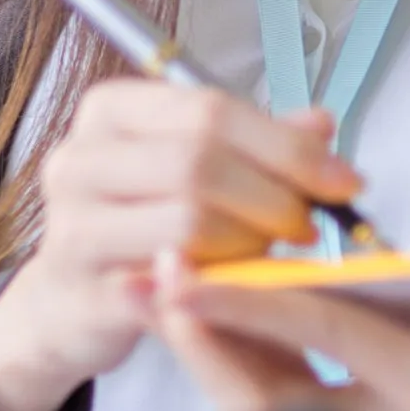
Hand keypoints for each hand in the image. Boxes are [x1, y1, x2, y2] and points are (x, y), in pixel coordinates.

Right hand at [0, 80, 362, 410]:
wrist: (68, 299)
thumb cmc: (138, 224)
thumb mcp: (191, 170)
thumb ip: (254, 145)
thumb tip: (321, 124)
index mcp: (110, 110)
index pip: (210, 110)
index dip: (285, 145)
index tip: (341, 178)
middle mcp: (80, 158)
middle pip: (199, 162)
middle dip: (273, 196)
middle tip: (308, 225)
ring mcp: (73, 224)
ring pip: (189, 222)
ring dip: (249, 243)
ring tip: (268, 255)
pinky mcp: (82, 289)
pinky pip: (171, 285)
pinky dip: (220, 286)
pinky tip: (241, 288)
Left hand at [155, 224, 409, 410]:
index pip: (323, 336)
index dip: (249, 301)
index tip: (187, 271)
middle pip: (267, 393)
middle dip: (200, 339)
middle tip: (148, 282)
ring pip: (263, 405)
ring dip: (207, 348)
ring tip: (158, 287)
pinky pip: (280, 399)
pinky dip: (237, 355)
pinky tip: (209, 307)